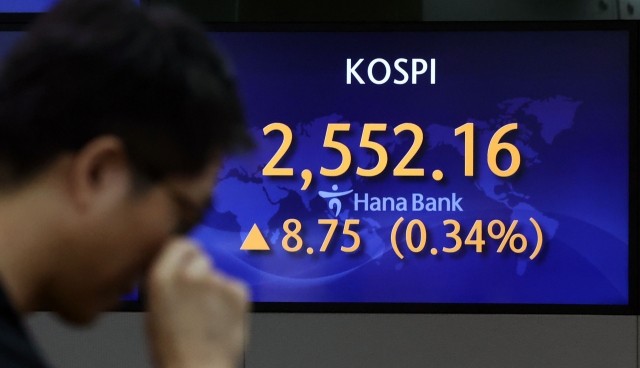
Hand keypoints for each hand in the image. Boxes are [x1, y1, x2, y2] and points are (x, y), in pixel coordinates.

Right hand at [145, 238, 249, 367]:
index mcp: (162, 276)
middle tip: (197, 297)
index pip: (178, 243)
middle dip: (200, 271)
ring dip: (215, 289)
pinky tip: (221, 319)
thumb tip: (174, 266)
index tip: (185, 264)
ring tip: (207, 316)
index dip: (183, 255)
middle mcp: (190, 272)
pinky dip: (231, 300)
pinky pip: (234, 288)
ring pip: (218, 275)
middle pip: (200, 256)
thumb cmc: (171, 348)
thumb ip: (166, 281)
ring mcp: (216, 280)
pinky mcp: (238, 290)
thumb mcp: (154, 308)